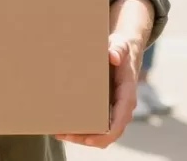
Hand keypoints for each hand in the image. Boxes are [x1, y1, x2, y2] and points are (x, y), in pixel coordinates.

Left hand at [56, 34, 142, 148]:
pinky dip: (83, 128)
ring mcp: (115, 110)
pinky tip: (65, 125)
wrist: (124, 51)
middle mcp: (122, 108)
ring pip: (101, 132)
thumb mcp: (120, 46)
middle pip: (108, 133)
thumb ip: (117, 49)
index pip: (120, 121)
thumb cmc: (121, 49)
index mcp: (127, 96)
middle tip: (63, 135)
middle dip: (87, 138)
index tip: (89, 139)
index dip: (106, 134)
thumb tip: (113, 57)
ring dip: (82, 136)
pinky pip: (97, 125)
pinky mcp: (106, 108)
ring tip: (59, 132)